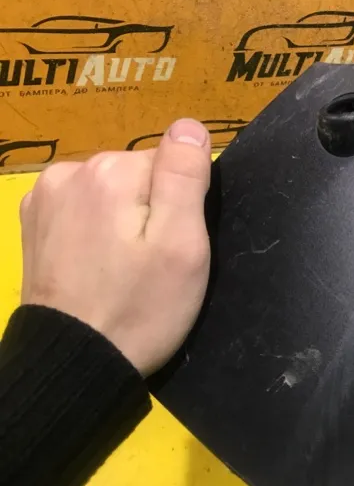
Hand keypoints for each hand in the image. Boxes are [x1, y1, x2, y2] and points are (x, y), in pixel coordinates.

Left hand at [19, 119, 211, 375]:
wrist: (75, 361)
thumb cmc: (140, 307)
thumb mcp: (181, 245)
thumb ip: (184, 177)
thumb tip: (189, 125)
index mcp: (111, 171)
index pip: (171, 163)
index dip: (183, 204)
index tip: (174, 243)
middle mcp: (71, 170)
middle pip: (139, 173)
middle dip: (153, 209)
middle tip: (152, 261)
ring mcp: (45, 195)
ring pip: (112, 189)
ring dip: (125, 217)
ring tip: (124, 266)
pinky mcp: (33, 219)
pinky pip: (84, 204)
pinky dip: (97, 225)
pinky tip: (97, 262)